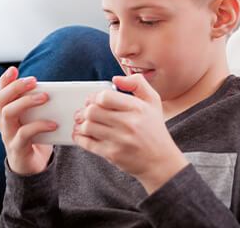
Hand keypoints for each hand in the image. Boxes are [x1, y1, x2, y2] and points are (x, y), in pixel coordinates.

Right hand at [0, 67, 54, 174]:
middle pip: (1, 100)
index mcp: (9, 112)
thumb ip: (43, 103)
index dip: (5, 81)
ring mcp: (9, 136)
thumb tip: (64, 87)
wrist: (33, 167)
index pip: (2, 93)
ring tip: (45, 97)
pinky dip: (39, 126)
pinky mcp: (17, 149)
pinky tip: (53, 124)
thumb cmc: (38, 136)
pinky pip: (23, 135)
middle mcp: (5, 122)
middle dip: (16, 87)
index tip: (14, 69)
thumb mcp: (38, 117)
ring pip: (8, 114)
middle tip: (34, 80)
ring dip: (26, 102)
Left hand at [72, 73, 187, 193]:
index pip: (105, 97)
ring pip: (87, 127)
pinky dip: (79, 137)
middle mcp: (128, 124)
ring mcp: (120, 140)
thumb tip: (115, 79)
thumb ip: (137, 83)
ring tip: (84, 121)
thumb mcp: (153, 100)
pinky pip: (87, 144)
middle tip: (85, 110)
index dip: (96, 96)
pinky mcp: (112, 154)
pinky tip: (81, 134)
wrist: (160, 160)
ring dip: (82, 123)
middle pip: (92, 112)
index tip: (95, 99)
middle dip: (85, 110)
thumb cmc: (154, 127)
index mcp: (138, 107)